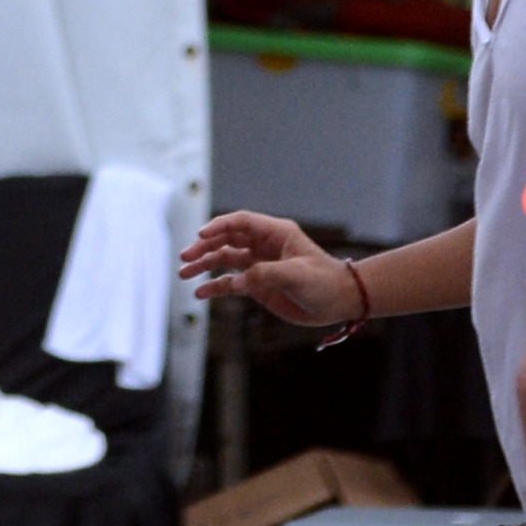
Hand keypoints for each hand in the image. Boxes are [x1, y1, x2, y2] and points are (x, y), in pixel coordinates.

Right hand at [180, 210, 361, 327]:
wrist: (340, 302)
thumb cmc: (325, 282)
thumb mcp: (296, 275)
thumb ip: (264, 275)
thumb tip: (236, 282)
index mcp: (275, 233)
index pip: (240, 222)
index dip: (218, 226)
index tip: (201, 235)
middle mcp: (263, 246)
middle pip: (226, 239)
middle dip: (204, 247)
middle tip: (185, 258)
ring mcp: (259, 265)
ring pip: (224, 260)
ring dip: (204, 265)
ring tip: (184, 274)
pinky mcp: (258, 285)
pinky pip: (231, 283)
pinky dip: (215, 286)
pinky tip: (201, 293)